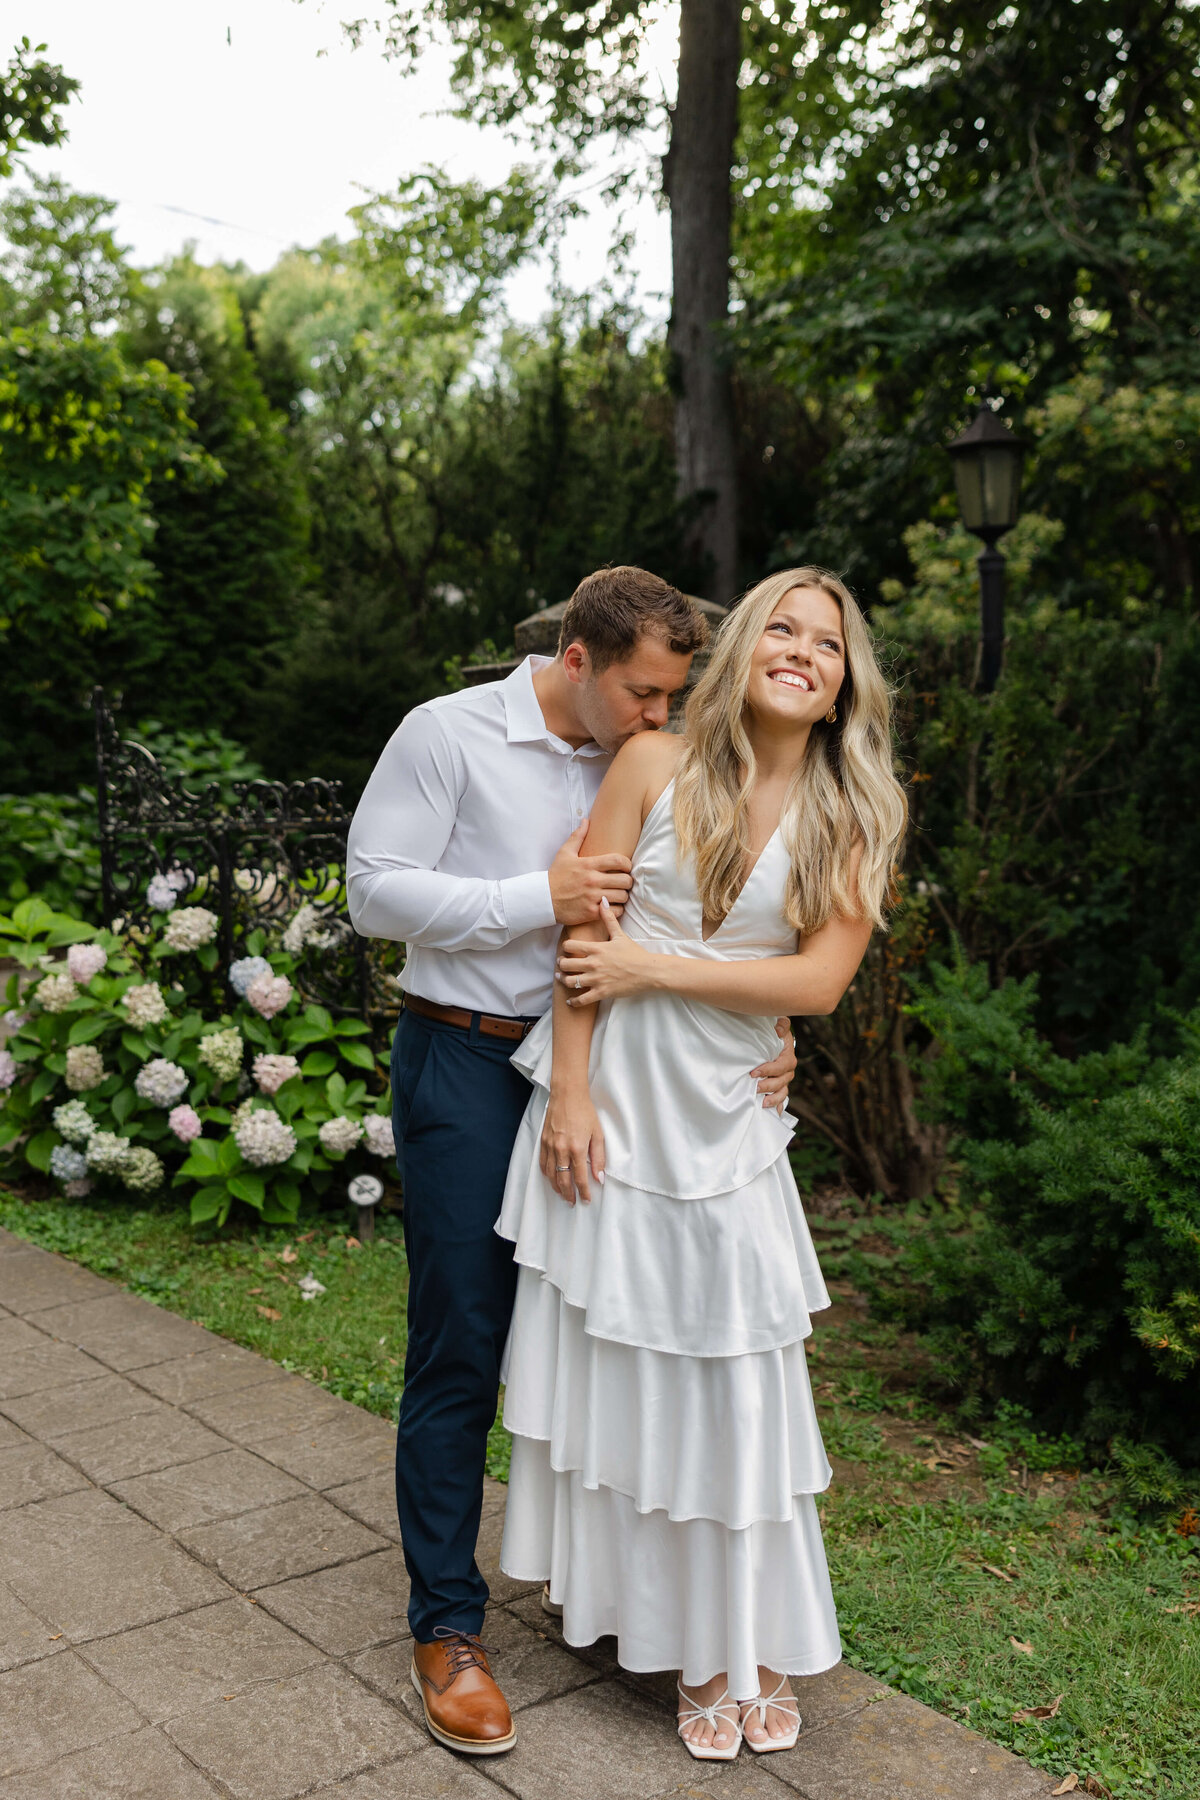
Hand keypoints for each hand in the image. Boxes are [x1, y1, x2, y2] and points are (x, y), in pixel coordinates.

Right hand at [540, 1086, 605, 1204]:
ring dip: (557, 1187)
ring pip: (551, 1174)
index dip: (584, 1192)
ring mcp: (550, 1146)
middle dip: (568, 1194)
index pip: (580, 1178)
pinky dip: (547, 1174)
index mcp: (577, 1148)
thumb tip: (599, 1177)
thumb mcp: (597, 1134)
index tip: (586, 1200)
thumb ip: (599, 1158)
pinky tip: (552, 1178)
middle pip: (563, 1180)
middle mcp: (561, 1149)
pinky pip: (543, 1164)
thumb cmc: (584, 1111)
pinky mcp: (543, 1141)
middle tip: (573, 1202)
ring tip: (563, 1194)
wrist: (567, 1094)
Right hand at [549, 822, 633, 926]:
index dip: (627, 864)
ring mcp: (592, 897)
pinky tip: (611, 906)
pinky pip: (615, 911)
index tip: (626, 868)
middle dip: (627, 881)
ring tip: (618, 895)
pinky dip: (616, 910)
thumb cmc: (555, 876)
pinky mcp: (591, 912)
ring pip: (622, 897)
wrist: (543, 899)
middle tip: (623, 883)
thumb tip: (586, 821)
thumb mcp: (564, 853)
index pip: (618, 861)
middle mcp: (592, 880)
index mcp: (589, 864)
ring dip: (623, 896)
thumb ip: (578, 836)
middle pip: (625, 880)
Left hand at [557, 898, 656, 1004]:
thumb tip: (603, 901)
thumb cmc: (634, 953)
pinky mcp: (602, 992)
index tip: (566, 949)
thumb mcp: (620, 935)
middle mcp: (593, 964)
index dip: (565, 947)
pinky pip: (582, 1000)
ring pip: (571, 982)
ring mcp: (597, 979)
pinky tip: (570, 1000)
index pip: (570, 946)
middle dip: (561, 964)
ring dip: (564, 980)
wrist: (648, 971)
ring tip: (562, 978)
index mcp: (596, 949)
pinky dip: (573, 1001)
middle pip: (566, 964)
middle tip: (561, 964)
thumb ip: (608, 919)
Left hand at [751, 1017, 795, 1112]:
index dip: (769, 1070)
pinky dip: (778, 1106)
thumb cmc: (772, 1032)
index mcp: (788, 1056)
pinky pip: (782, 1098)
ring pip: (782, 1092)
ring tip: (763, 1103)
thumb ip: (781, 1025)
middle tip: (755, 1088)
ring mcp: (784, 1080)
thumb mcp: (777, 1024)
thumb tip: (779, 1029)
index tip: (754, 1073)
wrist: (771, 1039)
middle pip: (782, 1082)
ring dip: (773, 1099)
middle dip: (768, 1086)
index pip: (781, 1066)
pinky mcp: (779, 1086)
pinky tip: (775, 1113)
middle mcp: (788, 1070)